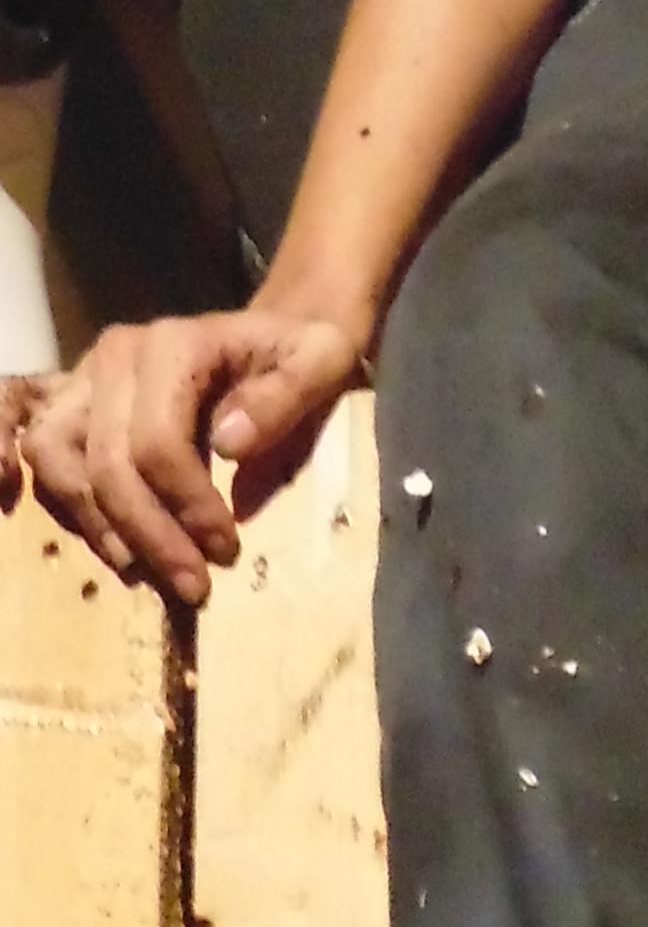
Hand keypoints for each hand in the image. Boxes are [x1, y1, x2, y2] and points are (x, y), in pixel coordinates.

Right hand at [2, 303, 365, 602]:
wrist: (268, 342)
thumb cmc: (298, 356)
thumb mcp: (321, 362)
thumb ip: (284, 396)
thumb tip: (229, 444)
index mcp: (174, 344)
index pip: (158, 441)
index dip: (186, 506)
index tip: (226, 551)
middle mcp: (115, 357)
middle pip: (107, 463)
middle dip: (150, 535)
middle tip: (194, 585)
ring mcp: (84, 381)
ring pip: (57, 462)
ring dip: (100, 527)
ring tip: (148, 572)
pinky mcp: (72, 408)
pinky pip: (46, 465)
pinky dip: (73, 511)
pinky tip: (120, 548)